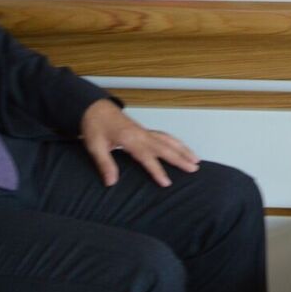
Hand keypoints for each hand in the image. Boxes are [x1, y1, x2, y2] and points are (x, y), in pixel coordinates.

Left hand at [80, 98, 199, 186]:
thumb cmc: (94, 126)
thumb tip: (111, 182)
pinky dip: (175, 142)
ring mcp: (144, 131)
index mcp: (130, 139)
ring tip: (196, 158)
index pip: (147, 157)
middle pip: (165, 147)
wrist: (95, 108)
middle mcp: (141, 134)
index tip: (167, 183)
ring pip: (168, 140)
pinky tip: (180, 147)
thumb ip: (105, 164)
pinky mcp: (144, 131)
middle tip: (194, 169)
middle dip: (181, 158)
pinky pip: (164, 136)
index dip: (157, 171)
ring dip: (183, 149)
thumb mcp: (95, 146)